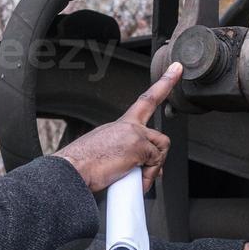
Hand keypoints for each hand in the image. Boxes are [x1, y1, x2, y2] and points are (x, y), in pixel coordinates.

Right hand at [51, 62, 182, 193]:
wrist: (71, 171)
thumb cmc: (83, 166)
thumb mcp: (107, 154)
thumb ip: (129, 155)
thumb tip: (147, 168)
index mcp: (119, 125)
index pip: (146, 100)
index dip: (164, 83)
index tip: (176, 69)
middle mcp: (128, 125)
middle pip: (160, 137)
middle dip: (158, 156)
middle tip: (145, 172)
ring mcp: (134, 134)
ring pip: (160, 151)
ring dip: (151, 169)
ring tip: (133, 178)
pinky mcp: (138, 146)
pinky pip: (155, 163)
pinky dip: (147, 177)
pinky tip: (132, 180)